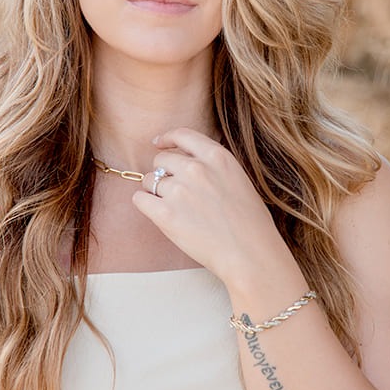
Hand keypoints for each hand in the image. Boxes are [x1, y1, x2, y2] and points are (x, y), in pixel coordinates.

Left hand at [131, 127, 282, 284]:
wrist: (250, 254)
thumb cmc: (250, 223)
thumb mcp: (239, 180)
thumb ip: (213, 167)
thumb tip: (187, 163)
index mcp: (217, 157)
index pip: (182, 135)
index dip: (167, 139)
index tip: (158, 144)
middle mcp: (196, 169)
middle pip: (161, 159)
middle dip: (162, 172)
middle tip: (173, 191)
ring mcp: (179, 191)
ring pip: (149, 180)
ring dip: (155, 191)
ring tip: (173, 208)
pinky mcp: (166, 215)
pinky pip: (140, 199)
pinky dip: (144, 204)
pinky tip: (156, 212)